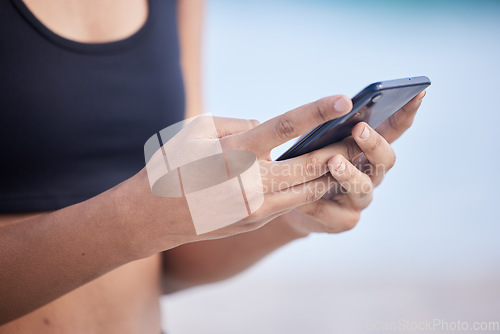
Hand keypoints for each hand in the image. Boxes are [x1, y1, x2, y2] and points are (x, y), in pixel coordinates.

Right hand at [122, 94, 355, 256]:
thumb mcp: (198, 130)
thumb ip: (238, 125)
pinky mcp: (256, 222)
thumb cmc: (173, 164)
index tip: (345, 101)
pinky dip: (308, 189)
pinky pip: (289, 203)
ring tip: (349, 159)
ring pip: (307, 190)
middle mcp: (249, 181)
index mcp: (234, 151)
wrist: (152, 216)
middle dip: (340, 151)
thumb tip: (265, 127)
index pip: (284, 127)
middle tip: (362, 138)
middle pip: (308, 165)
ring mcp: (254, 207)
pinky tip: (320, 179)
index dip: (317, 112)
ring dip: (330, 174)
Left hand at [279, 90, 426, 235]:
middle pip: (385, 159)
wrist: (291, 201)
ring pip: (364, 188)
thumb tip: (335, 106)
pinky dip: (315, 203)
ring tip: (333, 162)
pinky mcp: (343, 221)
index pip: (394, 129)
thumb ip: (328, 128)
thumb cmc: (306, 162)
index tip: (418, 93)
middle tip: (360, 130)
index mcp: (368, 149)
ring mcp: (360, 199)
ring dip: (350, 174)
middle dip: (374, 144)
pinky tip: (301, 199)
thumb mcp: (315, 140)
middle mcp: (371, 173)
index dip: (407, 112)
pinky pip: (331, 211)